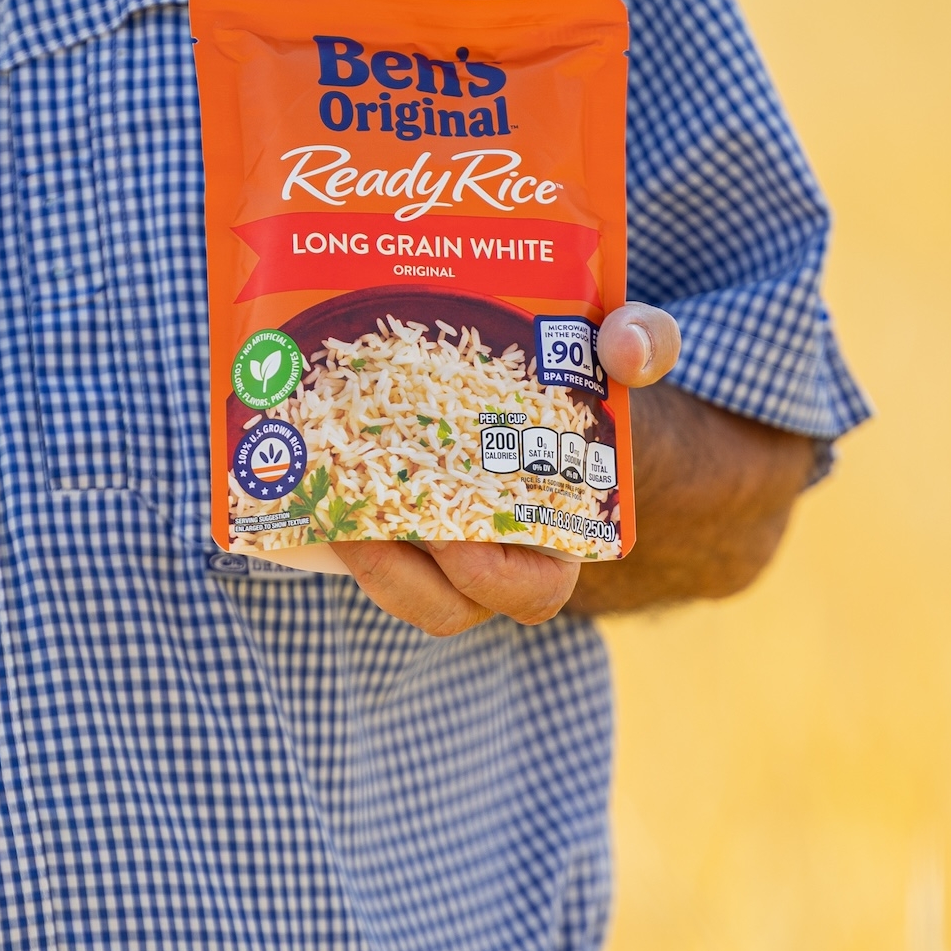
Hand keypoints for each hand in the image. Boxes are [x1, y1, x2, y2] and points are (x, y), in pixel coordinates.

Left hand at [336, 303, 681, 634]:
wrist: (541, 381)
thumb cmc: (587, 381)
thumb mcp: (625, 355)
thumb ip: (644, 344)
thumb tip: (625, 345)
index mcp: (559, 548)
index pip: (528, 594)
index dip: (485, 574)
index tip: (450, 532)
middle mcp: (495, 567)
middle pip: (442, 606)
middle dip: (396, 574)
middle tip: (360, 520)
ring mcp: (437, 554)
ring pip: (392, 586)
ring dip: (355, 552)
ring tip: (322, 495)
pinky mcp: (390, 526)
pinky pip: (361, 547)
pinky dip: (333, 517)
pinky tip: (306, 466)